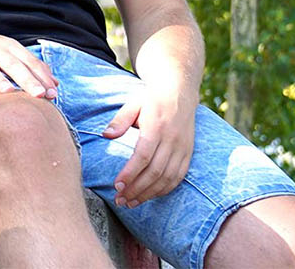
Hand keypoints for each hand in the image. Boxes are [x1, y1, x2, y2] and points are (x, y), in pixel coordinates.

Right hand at [0, 26, 57, 98]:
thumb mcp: (9, 53)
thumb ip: (31, 68)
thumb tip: (56, 85)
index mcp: (11, 47)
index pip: (30, 62)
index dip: (42, 78)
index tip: (53, 95)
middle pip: (13, 65)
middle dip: (27, 80)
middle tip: (39, 95)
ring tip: (8, 92)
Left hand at [105, 83, 195, 207]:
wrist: (179, 92)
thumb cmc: (150, 98)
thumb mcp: (132, 103)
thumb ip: (119, 120)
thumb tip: (106, 135)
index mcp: (157, 127)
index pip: (143, 156)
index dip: (131, 173)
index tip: (117, 185)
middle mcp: (172, 140)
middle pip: (155, 171)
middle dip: (137, 189)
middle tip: (120, 200)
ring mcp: (183, 148)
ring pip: (167, 178)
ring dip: (149, 193)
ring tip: (131, 203)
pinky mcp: (189, 154)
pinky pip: (178, 177)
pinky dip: (165, 189)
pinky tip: (150, 196)